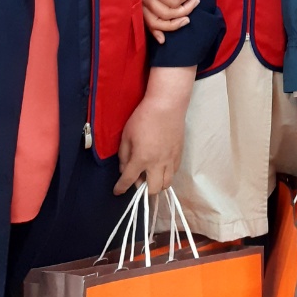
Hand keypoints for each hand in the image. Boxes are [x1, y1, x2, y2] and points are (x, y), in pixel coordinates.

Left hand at [115, 67, 194, 195]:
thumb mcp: (127, 135)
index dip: (120, 188)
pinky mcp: (179, 154)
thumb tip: (124, 169)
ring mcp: (170, 160)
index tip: (117, 191)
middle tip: (138, 180)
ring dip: (157, 184)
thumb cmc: (143, 117)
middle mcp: (157, 164)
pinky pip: (174, 172)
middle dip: (143, 191)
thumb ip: (124, 155)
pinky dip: (166, 174)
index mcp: (141, 158)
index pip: (129, 180)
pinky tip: (161, 167)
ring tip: (151, 176)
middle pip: (152, 190)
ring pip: (166, 184)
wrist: (167, 105)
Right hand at [142, 0, 201, 44]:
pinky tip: (163, 39)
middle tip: (197, 1)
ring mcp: (140, 1)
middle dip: (185, 10)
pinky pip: (145, 22)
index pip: (173, 0)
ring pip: (155, 22)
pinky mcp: (140, 3)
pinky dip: (155, 32)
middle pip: (166, 13)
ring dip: (173, 25)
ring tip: (187, 20)